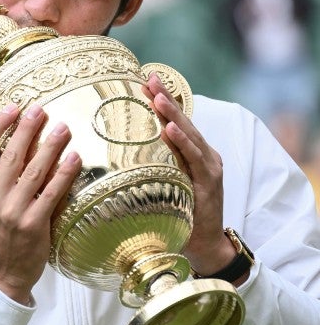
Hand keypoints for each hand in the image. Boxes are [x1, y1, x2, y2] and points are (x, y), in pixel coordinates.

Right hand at [0, 103, 81, 304]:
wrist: (2, 275)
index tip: (12, 109)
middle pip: (11, 154)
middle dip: (27, 128)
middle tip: (41, 109)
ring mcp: (14, 211)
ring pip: (34, 170)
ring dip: (50, 146)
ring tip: (63, 127)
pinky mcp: (34, 224)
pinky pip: (52, 193)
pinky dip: (64, 174)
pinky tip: (75, 157)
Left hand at [143, 74, 237, 275]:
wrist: (206, 245)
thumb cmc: (182, 214)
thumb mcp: (165, 185)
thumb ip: (152, 167)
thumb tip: (115, 156)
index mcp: (192, 153)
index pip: (174, 122)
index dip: (161, 100)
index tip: (145, 80)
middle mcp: (203, 155)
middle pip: (181, 122)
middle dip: (165, 98)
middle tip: (150, 78)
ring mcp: (208, 167)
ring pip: (188, 135)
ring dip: (172, 114)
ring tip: (157, 96)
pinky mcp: (209, 183)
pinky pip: (194, 159)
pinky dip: (183, 143)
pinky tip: (171, 129)